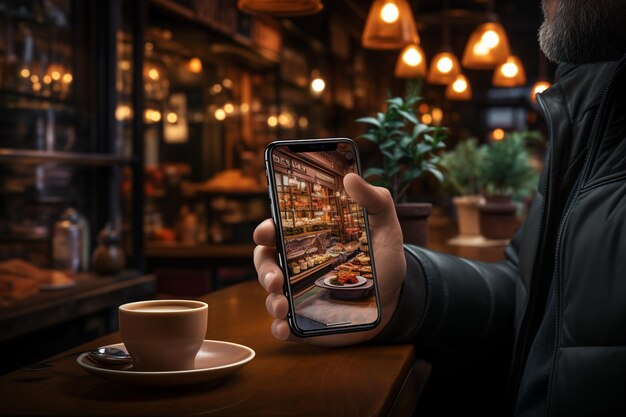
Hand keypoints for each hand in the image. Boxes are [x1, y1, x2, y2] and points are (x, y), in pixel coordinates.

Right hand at [253, 173, 405, 345]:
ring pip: (270, 296)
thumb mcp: (385, 226)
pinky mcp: (304, 322)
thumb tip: (350, 177)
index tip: (265, 233)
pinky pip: (282, 326)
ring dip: (270, 301)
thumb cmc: (383, 260)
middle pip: (266, 264)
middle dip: (264, 270)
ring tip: (282, 305)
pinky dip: (278, 328)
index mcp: (308, 240)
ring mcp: (298, 295)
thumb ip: (374, 199)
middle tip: (276, 279)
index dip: (265, 231)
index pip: (276, 231)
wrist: (395, 301)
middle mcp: (296, 266)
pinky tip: (284, 328)